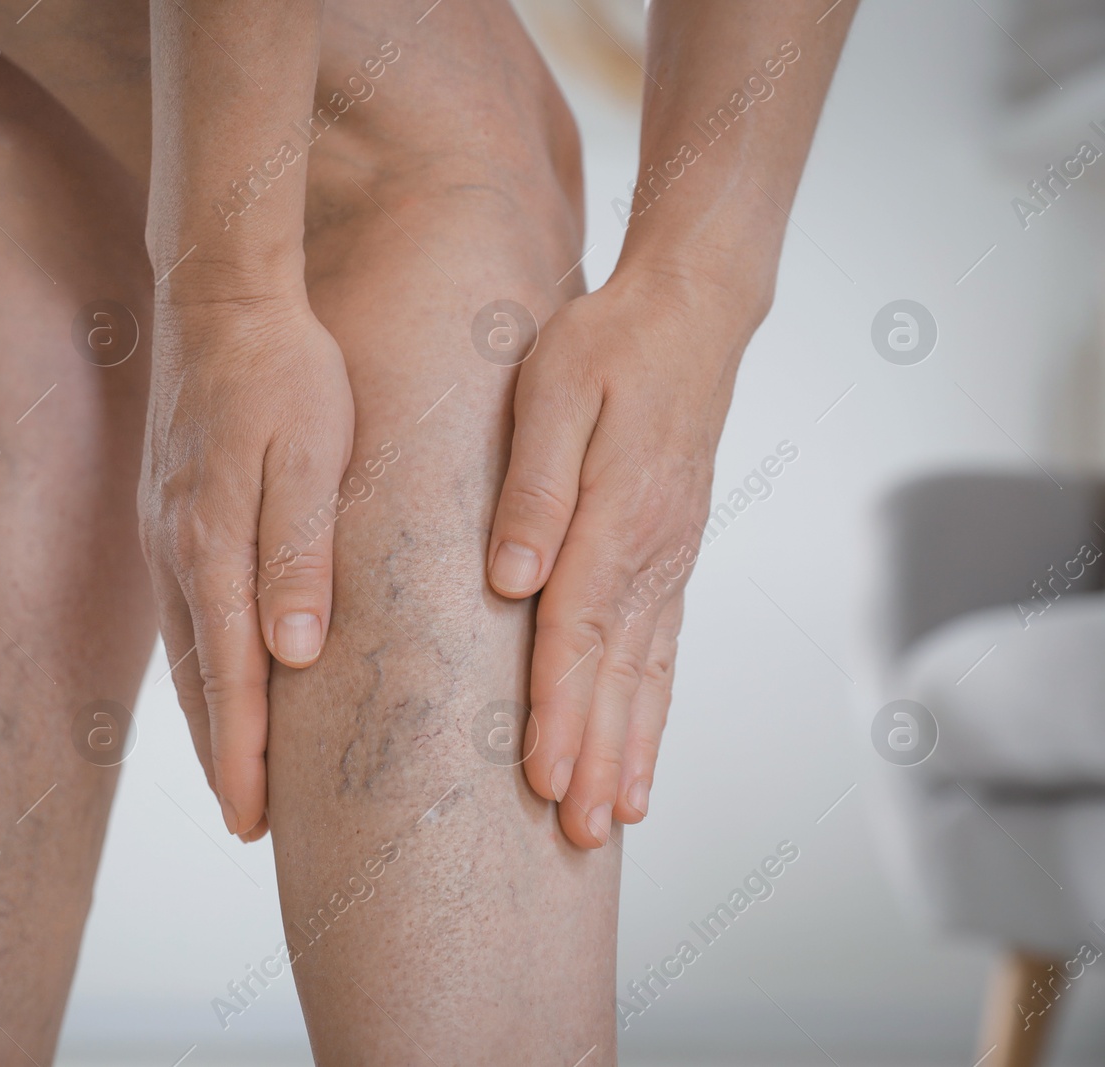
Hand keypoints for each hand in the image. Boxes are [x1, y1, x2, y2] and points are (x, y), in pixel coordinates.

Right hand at [139, 294, 353, 840]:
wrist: (220, 295)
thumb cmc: (286, 370)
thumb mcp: (311, 454)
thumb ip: (301, 553)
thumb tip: (292, 656)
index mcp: (213, 544)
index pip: (231, 678)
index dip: (245, 755)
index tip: (256, 822)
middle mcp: (177, 550)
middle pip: (198, 679)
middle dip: (224, 757)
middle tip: (247, 825)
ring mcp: (164, 531)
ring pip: (186, 648)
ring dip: (208, 716)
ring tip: (234, 770)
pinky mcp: (167, 511)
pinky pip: (182, 608)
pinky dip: (198, 661)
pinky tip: (216, 674)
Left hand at [486, 265, 760, 847]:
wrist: (689, 314)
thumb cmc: (605, 347)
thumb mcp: (552, 395)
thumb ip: (532, 490)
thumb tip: (508, 580)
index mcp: (615, 517)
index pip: (578, 633)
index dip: (560, 710)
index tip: (543, 776)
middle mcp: (652, 553)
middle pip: (618, 674)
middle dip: (596, 757)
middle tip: (577, 833)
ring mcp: (670, 561)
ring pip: (648, 675)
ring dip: (630, 751)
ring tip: (613, 822)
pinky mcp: (672, 559)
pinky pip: (664, 651)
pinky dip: (653, 711)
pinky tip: (643, 753)